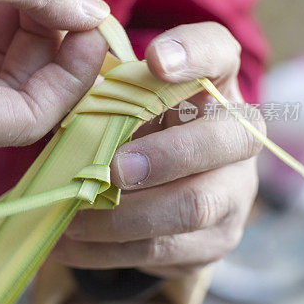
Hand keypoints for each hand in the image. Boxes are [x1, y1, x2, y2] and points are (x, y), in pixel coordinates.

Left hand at [55, 23, 263, 277]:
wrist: (160, 191)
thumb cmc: (133, 130)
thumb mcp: (121, 103)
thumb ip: (105, 92)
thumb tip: (65, 86)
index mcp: (213, 83)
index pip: (220, 52)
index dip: (195, 53)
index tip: (155, 59)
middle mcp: (239, 135)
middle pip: (230, 139)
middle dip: (168, 155)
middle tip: (114, 168)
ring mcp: (234, 192)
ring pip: (195, 205)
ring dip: (125, 214)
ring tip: (73, 216)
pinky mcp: (215, 241)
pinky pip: (164, 251)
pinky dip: (106, 250)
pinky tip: (66, 244)